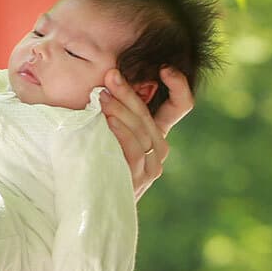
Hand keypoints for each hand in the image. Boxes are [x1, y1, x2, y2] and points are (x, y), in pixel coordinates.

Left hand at [101, 66, 192, 200]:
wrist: (90, 202)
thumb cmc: (94, 159)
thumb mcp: (105, 130)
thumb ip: (111, 109)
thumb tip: (104, 77)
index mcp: (155, 132)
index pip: (181, 105)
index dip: (179, 86)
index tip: (165, 68)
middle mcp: (159, 148)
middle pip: (151, 115)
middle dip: (130, 93)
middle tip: (111, 76)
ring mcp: (151, 166)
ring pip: (143, 131)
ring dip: (122, 111)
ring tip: (103, 96)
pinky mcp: (139, 179)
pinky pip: (134, 152)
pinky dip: (122, 133)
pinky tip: (109, 121)